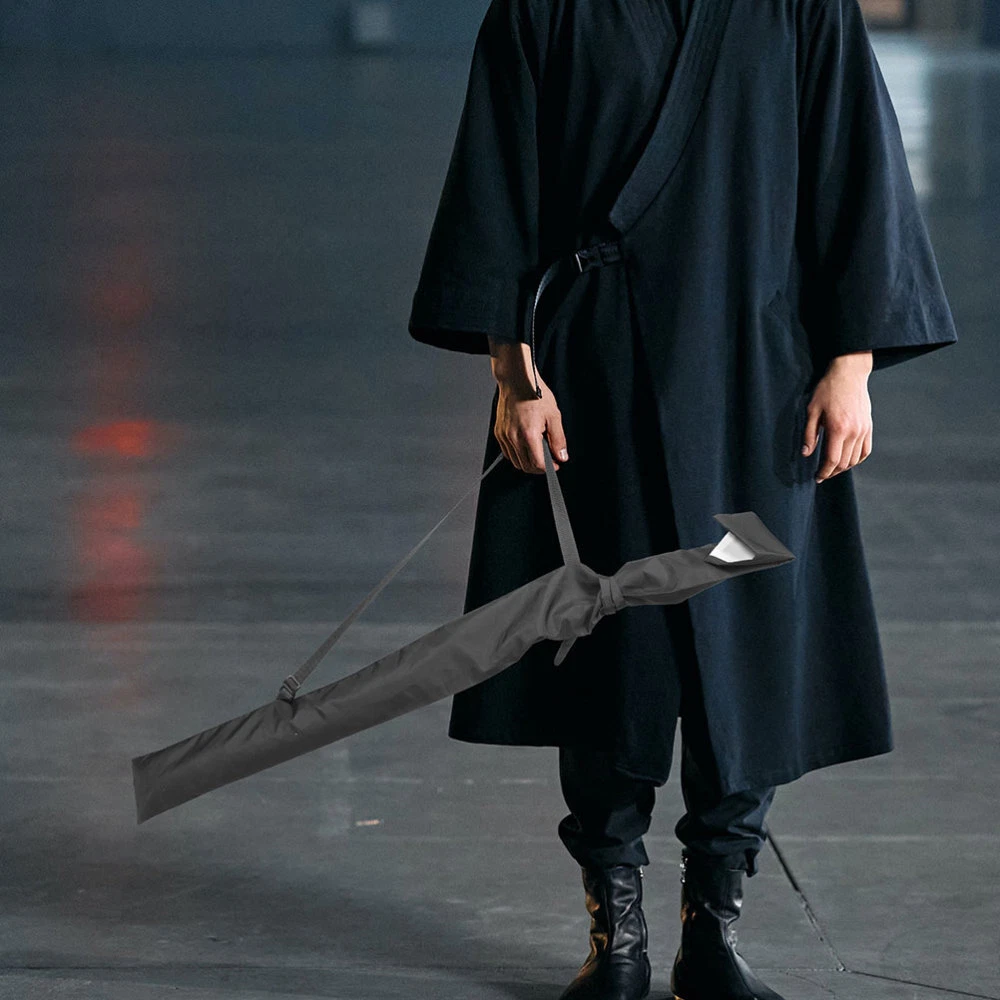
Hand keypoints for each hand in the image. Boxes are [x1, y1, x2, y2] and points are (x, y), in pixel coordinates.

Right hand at [489, 341, 568, 473]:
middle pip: (526, 467)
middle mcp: (513, 438)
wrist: (517, 381)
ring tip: (538, 451)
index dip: (549, 468)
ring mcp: (504, 436)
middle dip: (539, 467)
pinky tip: (526, 446)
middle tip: (549, 459)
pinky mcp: (498, 433)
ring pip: (516, 462)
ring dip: (528, 462)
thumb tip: (561, 456)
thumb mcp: (554, 416)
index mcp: (528, 434)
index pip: (538, 464)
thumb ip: (558, 440)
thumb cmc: (535, 394)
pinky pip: (507, 453)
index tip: (555, 464)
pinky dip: (517, 455)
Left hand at [802, 351, 872, 482]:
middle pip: (844, 463)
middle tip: (822, 474)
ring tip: (832, 469)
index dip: (824, 472)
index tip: (817, 477)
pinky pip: (866, 450)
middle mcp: (853, 432)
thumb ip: (810, 434)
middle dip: (832, 472)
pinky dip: (857, 459)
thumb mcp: (812, 411)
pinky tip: (848, 461)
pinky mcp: (869, 427)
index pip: (832, 460)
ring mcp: (863, 430)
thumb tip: (806, 453)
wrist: (849, 374)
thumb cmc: (827, 390)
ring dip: (844, 468)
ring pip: (855, 459)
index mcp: (838, 429)